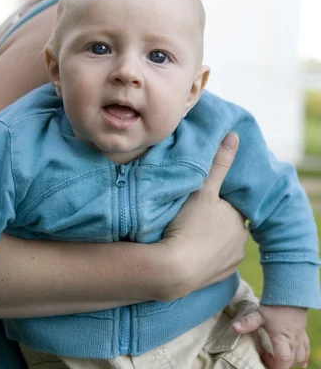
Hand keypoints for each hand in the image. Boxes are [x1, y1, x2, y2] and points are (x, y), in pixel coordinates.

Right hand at [161, 132, 247, 294]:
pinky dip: (206, 256)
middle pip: (228, 224)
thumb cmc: (188, 224)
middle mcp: (241, 241)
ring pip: (222, 243)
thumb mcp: (203, 189)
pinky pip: (214, 262)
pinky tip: (190, 249)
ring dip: (210, 238)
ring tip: (189, 231)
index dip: (219, 199)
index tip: (203, 197)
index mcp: (239, 219)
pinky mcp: (218, 278)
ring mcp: (230, 262)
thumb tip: (234, 135)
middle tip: (193, 213)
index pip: (233, 204)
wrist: (173, 269)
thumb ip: (219, 163)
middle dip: (216, 218)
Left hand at [233, 305, 308, 368]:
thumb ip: (248, 322)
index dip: (274, 366)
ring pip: (299, 357)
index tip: (264, 359)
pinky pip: (305, 350)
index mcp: (283, 340)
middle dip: (279, 364)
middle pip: (290, 362)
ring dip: (290, 361)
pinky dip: (303, 357)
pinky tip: (301, 362)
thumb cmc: (276, 305)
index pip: (283, 361)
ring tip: (278, 357)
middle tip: (266, 356)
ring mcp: (299, 338)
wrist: (291, 293)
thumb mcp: (260, 314)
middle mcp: (293, 342)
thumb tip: (234, 327)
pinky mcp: (302, 333)